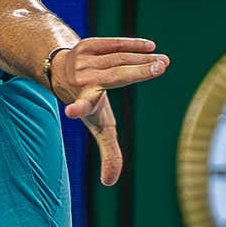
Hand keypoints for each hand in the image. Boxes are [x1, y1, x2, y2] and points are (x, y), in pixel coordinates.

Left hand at [47, 37, 167, 186]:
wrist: (62, 70)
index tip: (70, 112)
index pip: (82, 107)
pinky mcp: (88, 44)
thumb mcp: (98, 126)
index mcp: (84, 102)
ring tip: (163, 61)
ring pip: (118, 58)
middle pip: (116, 75)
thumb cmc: (86, 101)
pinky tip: (150, 47)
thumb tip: (109, 183)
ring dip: (143, 58)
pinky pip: (114, 43)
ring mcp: (85, 61)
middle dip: (139, 71)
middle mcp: (83, 80)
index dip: (78, 108)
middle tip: (162, 66)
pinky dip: (132, 44)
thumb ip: (108, 152)